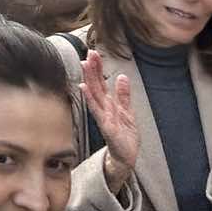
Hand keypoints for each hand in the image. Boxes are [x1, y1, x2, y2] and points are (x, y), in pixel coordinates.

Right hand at [79, 51, 137, 192]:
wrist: (126, 157)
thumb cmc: (124, 135)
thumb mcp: (127, 112)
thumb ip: (123, 95)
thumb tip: (122, 77)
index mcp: (109, 104)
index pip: (101, 83)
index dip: (97, 68)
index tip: (93, 53)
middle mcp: (104, 109)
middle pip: (96, 86)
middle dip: (92, 70)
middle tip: (89, 53)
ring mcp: (104, 117)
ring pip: (95, 96)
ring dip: (89, 80)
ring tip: (85, 66)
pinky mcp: (107, 127)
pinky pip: (98, 112)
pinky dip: (90, 100)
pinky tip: (84, 89)